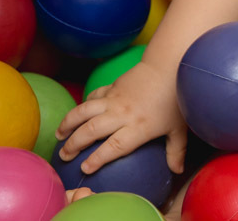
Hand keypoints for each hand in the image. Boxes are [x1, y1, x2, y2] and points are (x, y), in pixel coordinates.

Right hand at [56, 60, 187, 174]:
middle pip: (91, 131)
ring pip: (84, 111)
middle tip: (64, 156)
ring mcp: (114, 99)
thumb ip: (175, 151)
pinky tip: (78, 114)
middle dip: (74, 145)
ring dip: (68, 123)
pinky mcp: (112, 87)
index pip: (112, 147)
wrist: (169, 66)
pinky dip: (83, 105)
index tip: (84, 169)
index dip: (97, 159)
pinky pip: (93, 97)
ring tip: (59, 135)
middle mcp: (121, 114)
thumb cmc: (176, 100)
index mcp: (138, 128)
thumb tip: (177, 171)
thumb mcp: (179, 128)